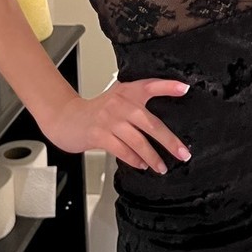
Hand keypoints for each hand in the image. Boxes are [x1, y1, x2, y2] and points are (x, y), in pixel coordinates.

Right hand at [41, 78, 192, 173]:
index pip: (150, 85)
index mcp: (127, 91)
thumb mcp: (119, 98)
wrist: (66, 118)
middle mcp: (120, 103)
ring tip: (162, 167)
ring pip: (137, 140)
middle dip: (169, 140)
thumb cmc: (97, 111)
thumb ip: (139, 102)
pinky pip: (121, 150)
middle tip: (183, 153)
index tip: (185, 88)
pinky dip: (134, 159)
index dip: (167, 86)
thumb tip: (164, 121)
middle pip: (150, 122)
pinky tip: (142, 164)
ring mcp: (109, 119)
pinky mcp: (98, 134)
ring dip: (152, 156)